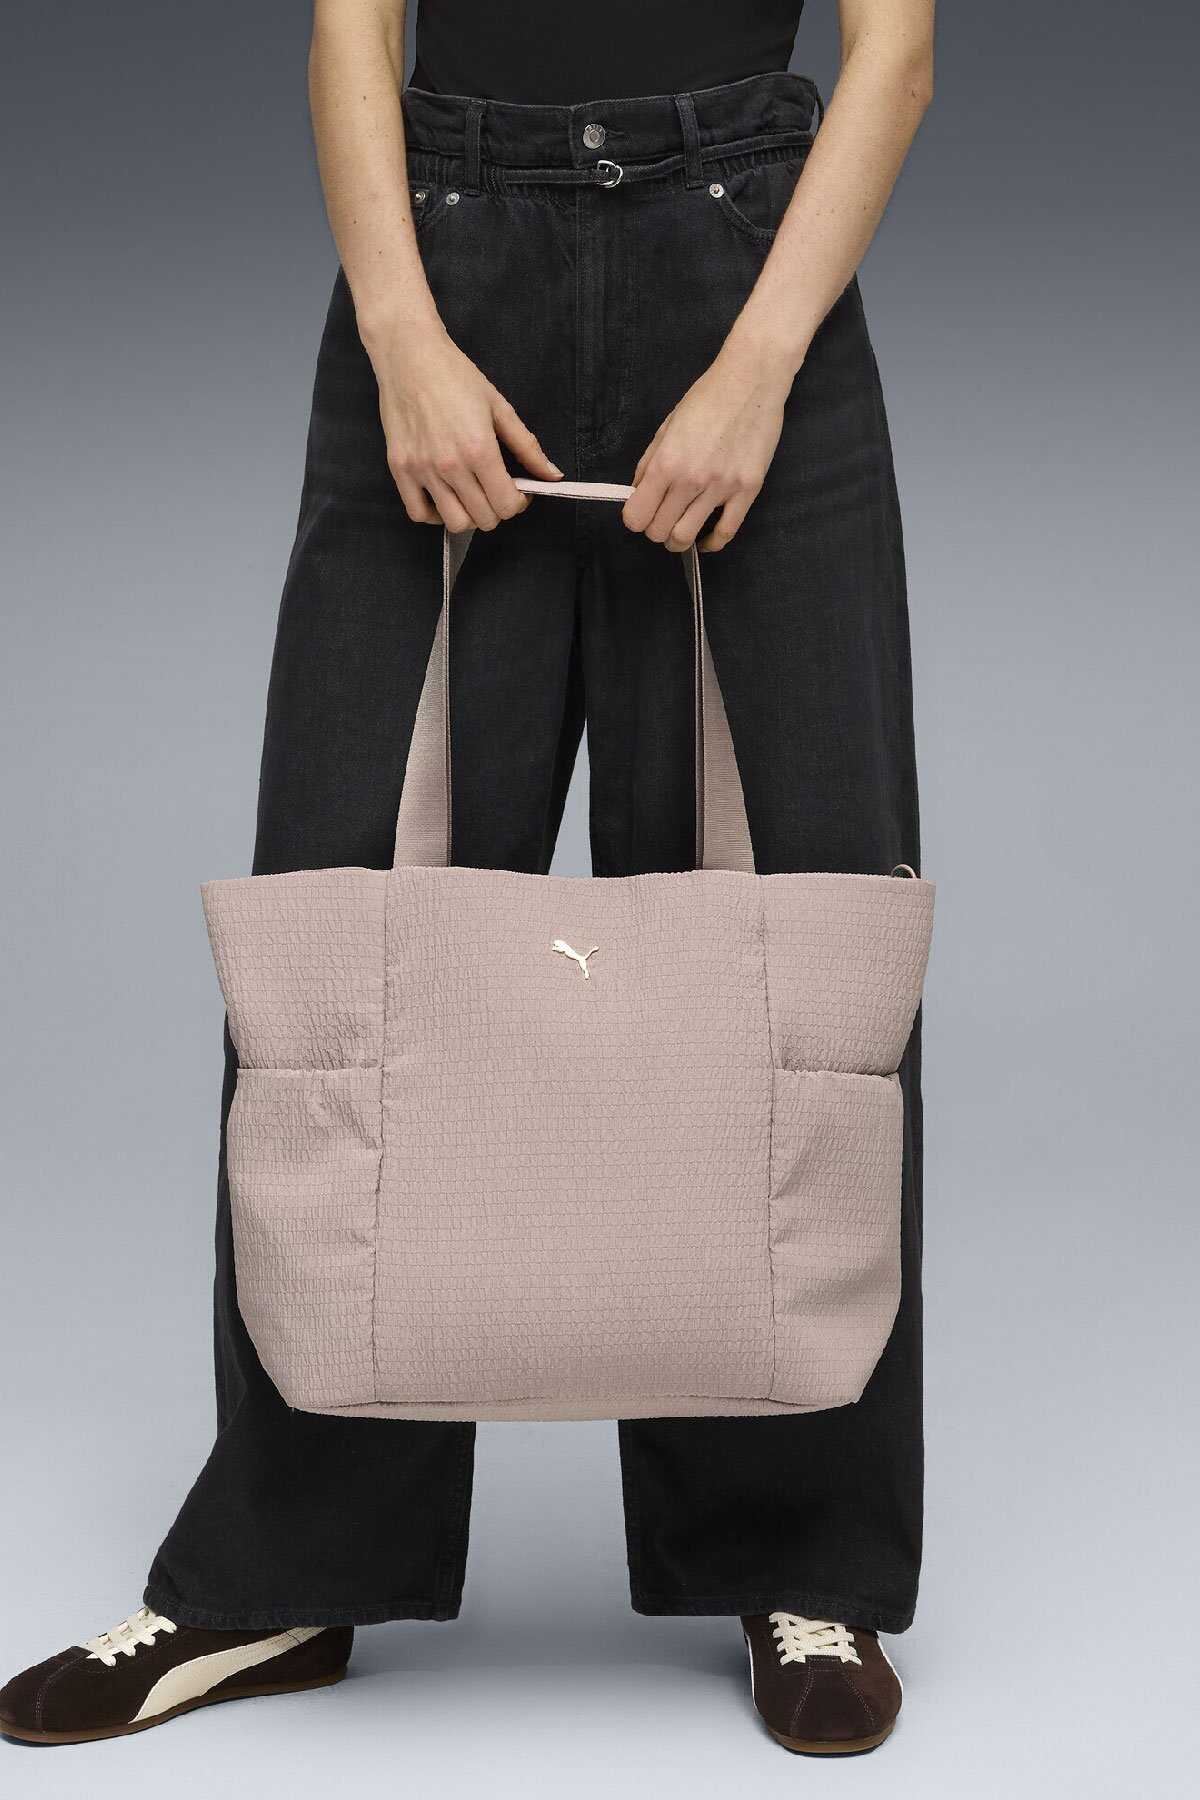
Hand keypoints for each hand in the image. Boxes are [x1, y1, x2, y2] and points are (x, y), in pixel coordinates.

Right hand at [365, 320, 561, 530]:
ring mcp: (422, 470)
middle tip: (496, 490)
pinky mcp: (399, 469)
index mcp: (480, 450)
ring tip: (472, 496)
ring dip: (470, 516)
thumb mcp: (499, 407)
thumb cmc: (455, 376)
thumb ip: (527, 446)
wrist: (409, 355)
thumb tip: (552, 475)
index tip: (518, 492)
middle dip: (498, 509)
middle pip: (484, 519)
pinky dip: (434, 514)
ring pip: (455, 523)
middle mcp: (450, 466)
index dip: (519, 503)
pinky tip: (445, 498)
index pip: (507, 504)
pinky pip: (418, 513)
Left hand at [622, 339, 794, 550]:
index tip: (641, 514)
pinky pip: (727, 532)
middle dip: (655, 531)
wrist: (751, 380)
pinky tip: (706, 539)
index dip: (635, 519)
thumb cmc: (708, 398)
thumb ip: (650, 462)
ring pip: (687, 537)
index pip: (636, 516)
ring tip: (680, 532)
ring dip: (678, 541)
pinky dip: (712, 542)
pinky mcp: (747, 490)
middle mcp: (691, 479)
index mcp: (666, 462)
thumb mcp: (667, 426)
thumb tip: (639, 492)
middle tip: (661, 520)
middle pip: (660, 531)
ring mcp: (721, 487)